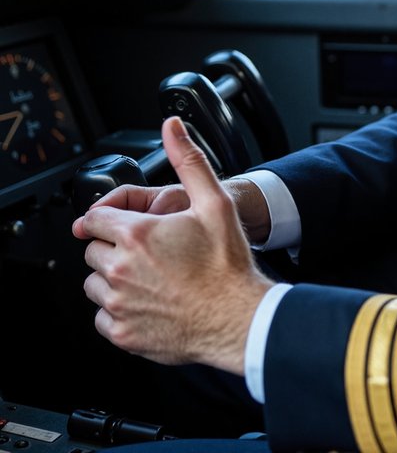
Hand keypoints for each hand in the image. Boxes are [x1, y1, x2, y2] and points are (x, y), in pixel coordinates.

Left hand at [73, 116, 273, 373]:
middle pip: (93, 250)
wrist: (238, 316)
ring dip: (113, 277)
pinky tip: (149, 299)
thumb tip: (172, 128)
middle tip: (150, 249)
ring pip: (94, 284)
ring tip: (150, 274)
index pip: (95, 218)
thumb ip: (188, 160)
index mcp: (137, 235)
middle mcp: (120, 269)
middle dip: (115, 246)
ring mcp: (118, 304)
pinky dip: (119, 308)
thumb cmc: (227, 262)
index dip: (111, 217)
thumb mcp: (215, 201)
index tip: (127, 223)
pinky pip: (102, 316)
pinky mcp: (122, 333)